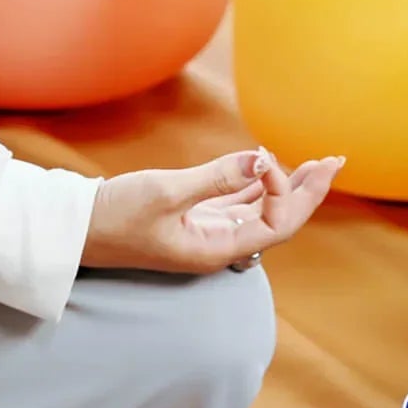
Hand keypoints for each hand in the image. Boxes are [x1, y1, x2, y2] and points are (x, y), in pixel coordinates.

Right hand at [82, 149, 343, 274]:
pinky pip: (237, 205)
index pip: (274, 225)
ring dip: (289, 187)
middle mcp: (218, 246)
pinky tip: (270, 167)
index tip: (264, 158)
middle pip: (278, 222)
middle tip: (335, 161)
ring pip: (260, 212)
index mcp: (216, 250)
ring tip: (318, 164)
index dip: (283, 191)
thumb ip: (215, 176)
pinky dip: (257, 185)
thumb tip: (261, 158)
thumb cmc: (111, 216)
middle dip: (307, 192)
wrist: (71, 229)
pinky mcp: (192, 219)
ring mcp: (206, 233)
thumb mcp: (164, 192)